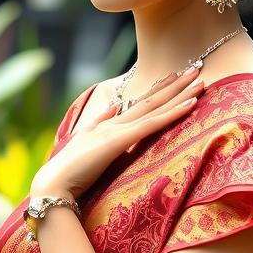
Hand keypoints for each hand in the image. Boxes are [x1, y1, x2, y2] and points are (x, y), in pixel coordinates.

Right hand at [31, 66, 204, 199]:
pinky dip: (174, 112)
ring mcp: (117, 129)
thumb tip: (113, 108)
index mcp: (106, 125)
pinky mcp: (121, 141)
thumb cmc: (67, 174)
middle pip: (150, 99)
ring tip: (200, 79)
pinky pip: (154, 124)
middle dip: (174, 84)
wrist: (53, 184)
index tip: (173, 77)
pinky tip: (191, 103)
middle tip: (195, 67)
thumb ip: (99, 126)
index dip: (157, 90)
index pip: (137, 103)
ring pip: (155, 107)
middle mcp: (113, 122)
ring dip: (180, 93)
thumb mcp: (85, 146)